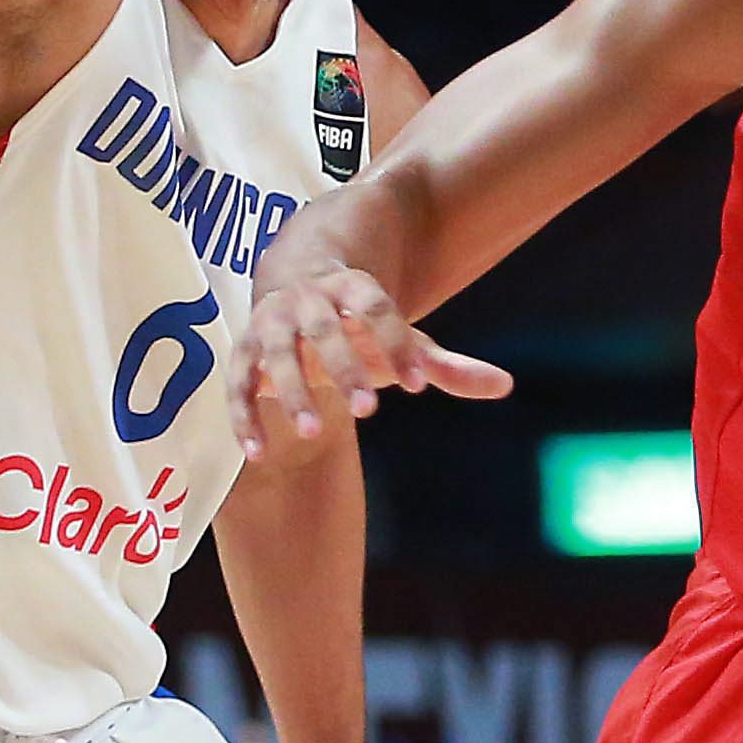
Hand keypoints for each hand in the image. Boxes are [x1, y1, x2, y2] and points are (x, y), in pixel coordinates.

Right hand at [230, 261, 511, 454]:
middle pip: (323, 328)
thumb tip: (504, 385)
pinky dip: (243, 416)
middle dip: (344, 367)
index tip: (417, 385)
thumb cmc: (361, 328)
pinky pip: (237, 383)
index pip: (377, 307)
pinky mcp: (243, 352)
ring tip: (314, 433)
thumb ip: (446, 366)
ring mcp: (270, 323)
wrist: (297, 296)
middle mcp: (306, 299)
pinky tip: (257, 454)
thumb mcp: (403, 341)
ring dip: (291, 392)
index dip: (397, 343)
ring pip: (276, 354)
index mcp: (352, 287)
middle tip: (369, 411)